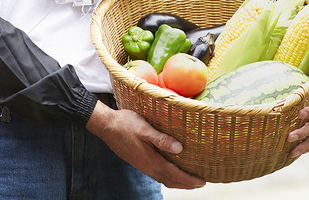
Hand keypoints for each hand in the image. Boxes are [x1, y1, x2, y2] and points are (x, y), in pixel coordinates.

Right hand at [85, 102, 205, 189]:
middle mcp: (148, 166)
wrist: (106, 126)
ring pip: (164, 179)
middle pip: (170, 181)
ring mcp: (143, 165)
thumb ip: (161, 139)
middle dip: (186, 184)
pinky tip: (171, 170)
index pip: (174, 175)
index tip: (202, 181)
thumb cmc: (125, 124)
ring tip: (189, 179)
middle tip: (201, 183)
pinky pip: (157, 174)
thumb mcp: (145, 129)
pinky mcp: (139, 161)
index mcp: (151, 160)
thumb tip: (180, 149)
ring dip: (178, 181)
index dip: (189, 180)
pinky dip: (168, 176)